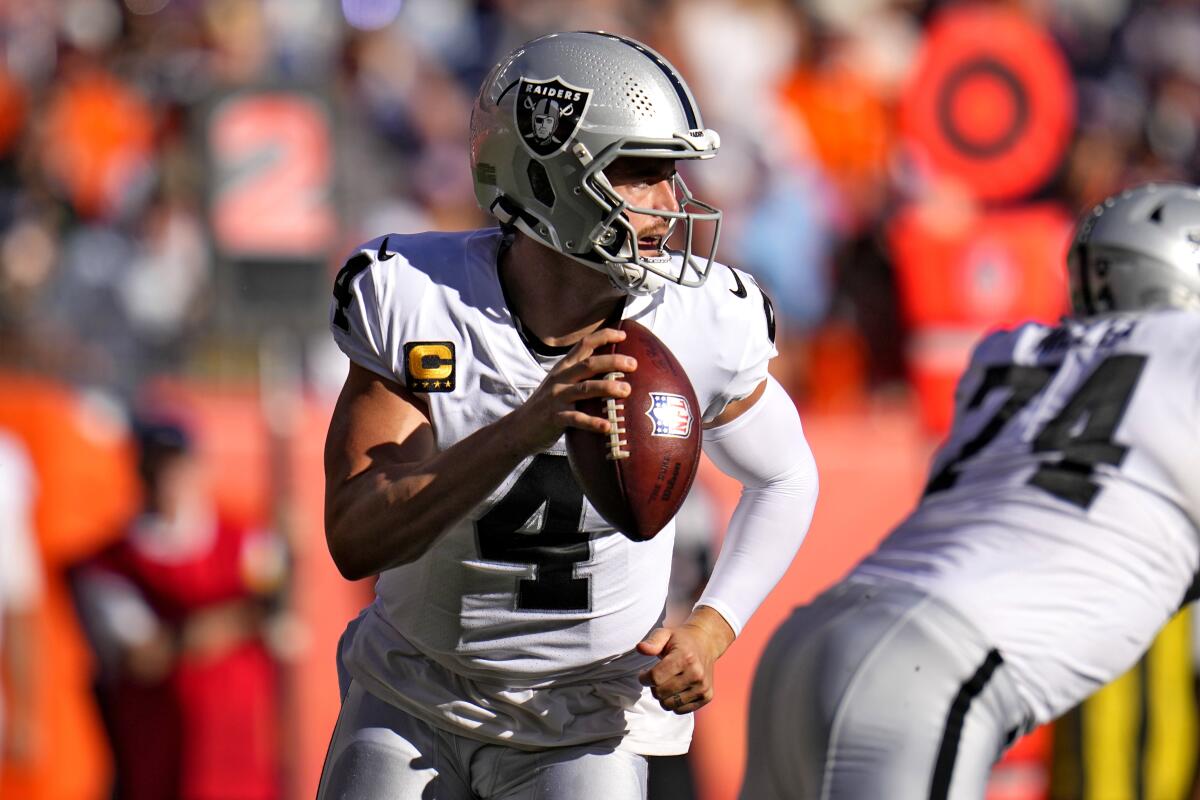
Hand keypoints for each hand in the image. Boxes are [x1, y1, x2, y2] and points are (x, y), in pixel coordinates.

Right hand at [508, 328, 636, 453]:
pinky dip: (593, 423)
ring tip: (627, 390)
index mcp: (563, 368)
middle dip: (613, 361)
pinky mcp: (555, 418)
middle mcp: (560, 379)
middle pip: (589, 364)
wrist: (519, 427)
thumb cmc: (546, 406)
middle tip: (634, 364)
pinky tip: (608, 426)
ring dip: (607, 388)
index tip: (624, 334)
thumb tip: (611, 372)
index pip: (584, 344)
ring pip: (585, 389)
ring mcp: (557, 398)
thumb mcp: (560, 384)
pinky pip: (576, 419)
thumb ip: (579, 376)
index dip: (604, 336)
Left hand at [637, 607, 734, 714]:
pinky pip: (680, 710)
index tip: (644, 673)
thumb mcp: (665, 633)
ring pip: (669, 705)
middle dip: (653, 686)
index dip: (644, 678)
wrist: (707, 643)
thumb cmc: (681, 639)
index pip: (655, 678)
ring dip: (663, 696)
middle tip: (657, 677)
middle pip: (660, 693)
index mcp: (685, 657)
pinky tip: (676, 689)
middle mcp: (696, 674)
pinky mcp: (706, 697)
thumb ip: (653, 641)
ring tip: (666, 683)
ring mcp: (703, 687)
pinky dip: (674, 703)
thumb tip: (640, 648)